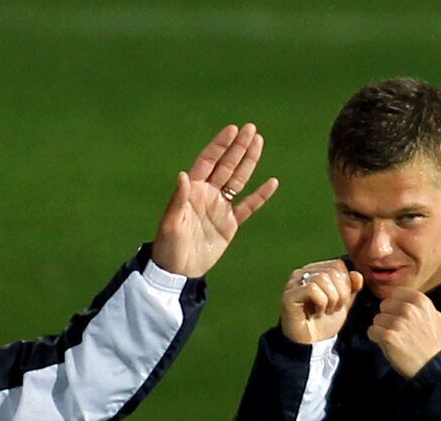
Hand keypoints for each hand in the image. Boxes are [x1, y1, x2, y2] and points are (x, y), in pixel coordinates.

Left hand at [151, 123, 278, 278]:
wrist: (178, 271)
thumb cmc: (169, 246)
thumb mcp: (171, 223)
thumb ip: (178, 199)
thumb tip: (183, 175)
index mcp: (192, 190)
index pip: (208, 162)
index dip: (219, 146)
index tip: (232, 130)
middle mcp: (207, 195)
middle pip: (226, 166)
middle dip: (238, 147)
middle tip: (251, 129)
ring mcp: (219, 208)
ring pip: (238, 180)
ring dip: (248, 162)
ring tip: (259, 143)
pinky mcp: (229, 224)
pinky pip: (247, 206)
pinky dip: (260, 195)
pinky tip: (272, 182)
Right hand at [280, 260, 362, 344]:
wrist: (311, 343)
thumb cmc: (324, 322)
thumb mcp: (344, 303)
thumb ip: (351, 288)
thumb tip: (357, 275)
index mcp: (314, 272)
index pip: (337, 265)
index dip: (346, 283)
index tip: (342, 301)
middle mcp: (301, 274)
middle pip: (331, 271)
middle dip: (340, 292)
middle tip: (335, 308)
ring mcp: (293, 284)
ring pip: (322, 278)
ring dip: (331, 298)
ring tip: (326, 310)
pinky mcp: (288, 296)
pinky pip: (311, 289)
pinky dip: (321, 302)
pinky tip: (317, 312)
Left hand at [367, 288, 440, 377]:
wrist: (433, 366)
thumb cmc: (433, 343)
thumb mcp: (435, 318)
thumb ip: (420, 306)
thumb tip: (405, 300)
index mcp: (421, 301)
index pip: (396, 293)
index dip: (395, 304)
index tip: (399, 315)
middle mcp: (409, 309)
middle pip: (384, 305)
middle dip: (387, 316)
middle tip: (397, 329)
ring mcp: (398, 322)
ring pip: (377, 319)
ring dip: (382, 328)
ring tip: (394, 338)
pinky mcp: (388, 337)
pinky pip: (372, 331)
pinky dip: (376, 338)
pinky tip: (387, 344)